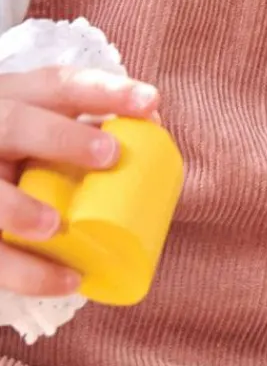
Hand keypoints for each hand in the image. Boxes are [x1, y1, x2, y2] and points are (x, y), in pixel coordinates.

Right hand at [0, 68, 160, 297]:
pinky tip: (66, 281)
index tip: (151, 102)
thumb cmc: (16, 150)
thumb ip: (82, 122)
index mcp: (15, 99)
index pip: (58, 84)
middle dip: (61, 138)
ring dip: (19, 208)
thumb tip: (152, 123)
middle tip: (109, 154)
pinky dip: (25, 271)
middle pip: (15, 124)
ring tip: (53, 226)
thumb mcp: (37, 122)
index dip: (105, 91)